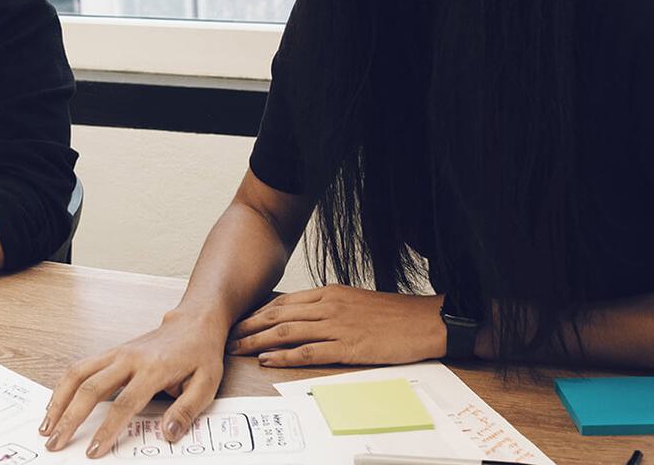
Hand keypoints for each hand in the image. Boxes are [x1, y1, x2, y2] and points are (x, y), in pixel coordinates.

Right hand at [41, 310, 226, 458]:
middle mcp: (129, 358)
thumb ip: (186, 410)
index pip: (124, 404)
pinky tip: (55, 404)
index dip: (106, 429)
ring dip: (58, 400)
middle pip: (90, 388)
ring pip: (77, 373)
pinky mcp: (110, 352)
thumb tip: (167, 434)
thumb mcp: (206, 384)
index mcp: (153, 369)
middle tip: (55, 442)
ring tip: (46, 426)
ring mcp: (117, 352)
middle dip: (70, 418)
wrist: (192, 323)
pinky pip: (80, 367)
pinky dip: (63, 385)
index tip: (93, 450)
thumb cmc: (199, 354)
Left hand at [227, 284, 445, 366]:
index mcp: (329, 293)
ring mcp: (337, 326)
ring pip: (287, 332)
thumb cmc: (392, 314)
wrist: (425, 321)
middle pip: (278, 316)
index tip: (240, 321)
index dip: (258, 313)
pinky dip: (284, 356)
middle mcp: (328, 306)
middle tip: (228, 336)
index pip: (283, 302)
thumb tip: (302, 316)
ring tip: (238, 349)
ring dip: (258, 341)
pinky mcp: (348, 346)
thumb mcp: (354, 301)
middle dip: (249, 327)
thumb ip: (327, 306)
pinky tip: (267, 360)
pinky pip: (308, 351)